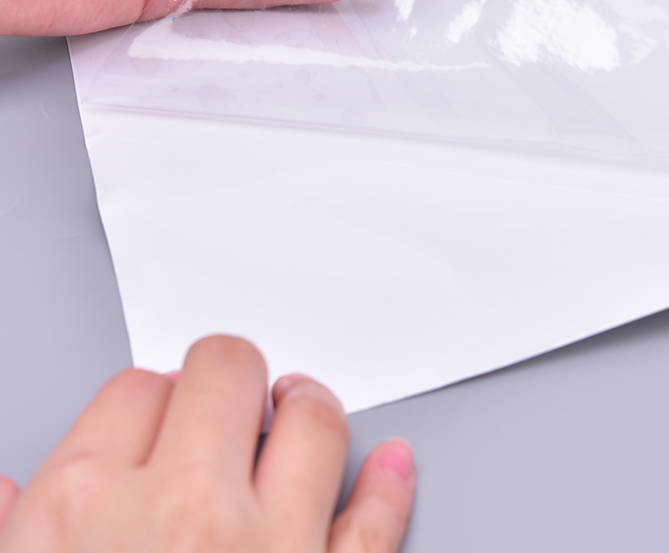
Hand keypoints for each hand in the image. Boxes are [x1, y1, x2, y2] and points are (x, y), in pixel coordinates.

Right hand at [0, 336, 414, 552]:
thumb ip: (10, 534)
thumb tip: (5, 492)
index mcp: (81, 513)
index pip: (132, 391)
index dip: (148, 401)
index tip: (156, 418)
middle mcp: (183, 515)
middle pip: (224, 373)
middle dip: (224, 377)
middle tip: (227, 395)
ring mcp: (269, 550)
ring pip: (311, 421)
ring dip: (307, 408)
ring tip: (299, 410)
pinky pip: (375, 523)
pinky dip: (387, 487)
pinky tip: (390, 466)